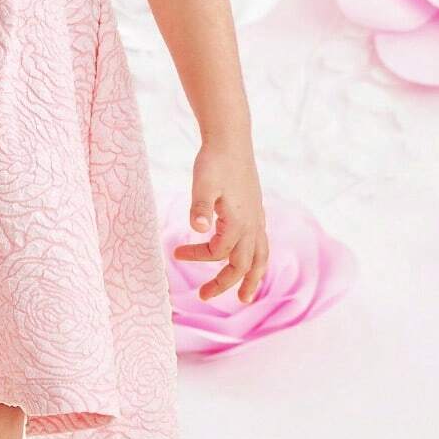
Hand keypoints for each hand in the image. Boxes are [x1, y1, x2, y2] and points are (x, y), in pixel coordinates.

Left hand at [171, 139, 268, 302]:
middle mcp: (252, 224)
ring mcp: (258, 219)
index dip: (196, 255)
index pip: (217, 252)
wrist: (231, 140)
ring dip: (253, 279)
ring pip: (260, 258)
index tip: (176, 251)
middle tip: (203, 297)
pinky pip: (262, 244)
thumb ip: (200, 207)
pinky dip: (258, 260)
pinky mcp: (257, 212)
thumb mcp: (203, 184)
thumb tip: (198, 228)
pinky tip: (251, 262)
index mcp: (238, 222)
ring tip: (245, 298)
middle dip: (224, 283)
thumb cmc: (214, 162)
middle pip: (242, 265)